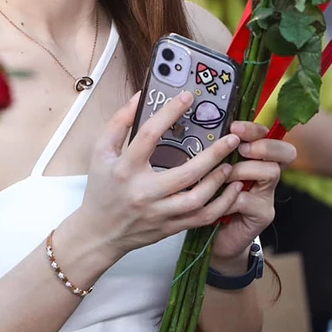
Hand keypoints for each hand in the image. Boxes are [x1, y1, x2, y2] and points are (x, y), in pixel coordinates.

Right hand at [71, 91, 244, 261]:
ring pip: (197, 199)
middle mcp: (144, 192)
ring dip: (218, 181)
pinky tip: (232, 190)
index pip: (148, 135)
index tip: (187, 97)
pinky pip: (202, 218)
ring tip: (230, 164)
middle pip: (185, 172)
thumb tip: (140, 97)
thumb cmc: (101, 190)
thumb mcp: (100, 152)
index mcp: (125, 169)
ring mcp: (159, 212)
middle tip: (231, 138)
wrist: (99, 233)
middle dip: (213, 154)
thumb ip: (119, 123)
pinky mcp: (170, 227)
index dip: (169, 113)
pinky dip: (221, 205)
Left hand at [210, 120, 293, 261]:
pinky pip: (249, 199)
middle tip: (241, 148)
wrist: (216, 239)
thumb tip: (205, 129)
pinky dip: (229, 198)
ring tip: (221, 177)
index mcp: (258, 161)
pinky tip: (215, 202)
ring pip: (269, 172)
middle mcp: (268, 177)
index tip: (235, 127)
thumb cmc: (212, 201)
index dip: (257, 129)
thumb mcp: (214, 172)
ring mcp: (268, 196)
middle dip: (262, 146)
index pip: (272, 136)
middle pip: (286, 152)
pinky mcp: (262, 215)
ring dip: (242, 170)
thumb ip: (218, 154)